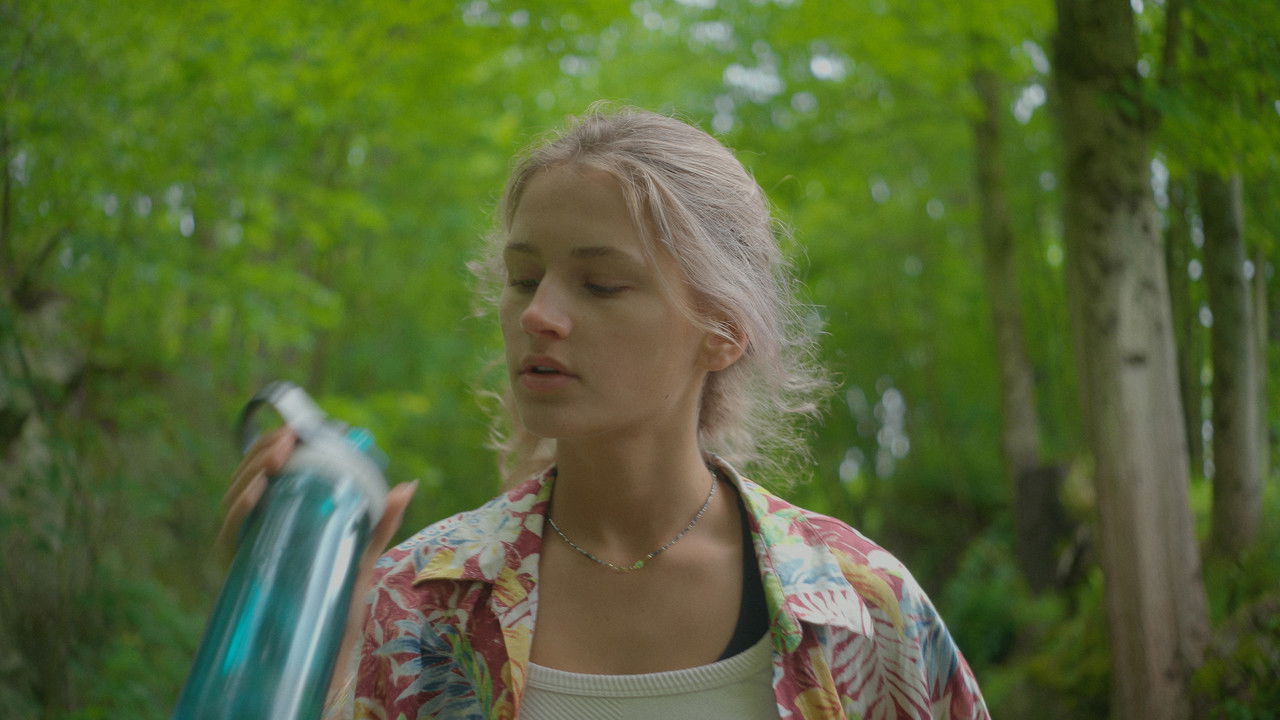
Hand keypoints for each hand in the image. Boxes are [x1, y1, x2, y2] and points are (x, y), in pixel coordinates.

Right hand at [215, 426, 417, 703]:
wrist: (332, 658)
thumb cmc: (341, 606)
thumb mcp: (362, 557)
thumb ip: (379, 523)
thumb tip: (406, 485)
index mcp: (281, 523)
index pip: (266, 475)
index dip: (273, 448)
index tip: (296, 431)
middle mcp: (258, 536)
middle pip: (248, 483)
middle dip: (263, 454)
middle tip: (288, 441)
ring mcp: (247, 555)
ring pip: (235, 504)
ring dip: (251, 474)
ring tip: (275, 459)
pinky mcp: (240, 578)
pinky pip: (229, 541)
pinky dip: (239, 513)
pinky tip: (255, 495)